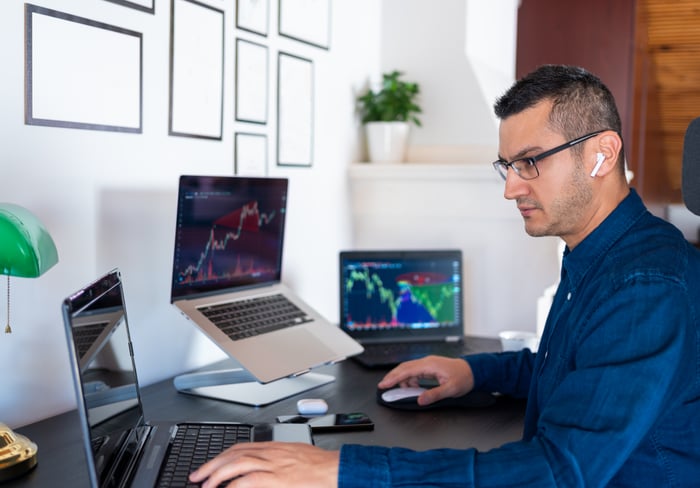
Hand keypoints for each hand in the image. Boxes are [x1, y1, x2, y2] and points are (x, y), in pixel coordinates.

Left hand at [189, 441, 338, 487]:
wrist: (335, 470)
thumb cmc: (321, 467)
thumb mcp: (296, 457)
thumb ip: (279, 460)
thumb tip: (266, 468)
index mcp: (275, 447)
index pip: (241, 447)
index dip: (222, 456)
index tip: (211, 465)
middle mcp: (271, 453)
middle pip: (234, 454)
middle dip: (212, 465)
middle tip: (198, 476)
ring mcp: (273, 465)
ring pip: (237, 463)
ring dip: (217, 474)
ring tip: (205, 486)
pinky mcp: (277, 479)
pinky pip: (249, 480)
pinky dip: (234, 486)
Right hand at [378, 355, 473, 405]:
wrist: (474, 371)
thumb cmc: (464, 378)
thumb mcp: (451, 389)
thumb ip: (434, 395)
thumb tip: (420, 400)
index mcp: (430, 365)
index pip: (407, 371)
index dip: (394, 378)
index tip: (384, 384)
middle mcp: (427, 362)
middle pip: (404, 367)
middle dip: (392, 377)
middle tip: (383, 385)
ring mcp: (428, 363)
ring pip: (408, 369)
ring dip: (402, 379)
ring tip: (401, 390)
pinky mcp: (430, 367)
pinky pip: (415, 371)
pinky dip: (410, 379)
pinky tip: (412, 387)